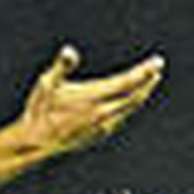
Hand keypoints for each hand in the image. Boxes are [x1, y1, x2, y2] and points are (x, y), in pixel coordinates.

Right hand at [18, 44, 164, 156]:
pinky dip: (130, 107)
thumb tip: (69, 51)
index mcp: (93, 98)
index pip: (127, 82)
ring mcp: (103, 126)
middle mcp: (102, 114)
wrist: (37, 142)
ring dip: (141, 94)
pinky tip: (130, 102)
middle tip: (157, 68)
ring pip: (129, 109)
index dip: (144, 72)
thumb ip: (62, 67)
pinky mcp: (100, 134)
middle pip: (134, 96)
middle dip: (148, 81)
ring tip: (149, 82)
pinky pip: (121, 118)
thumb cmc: (40, 110)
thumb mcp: (47, 83)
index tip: (157, 62)